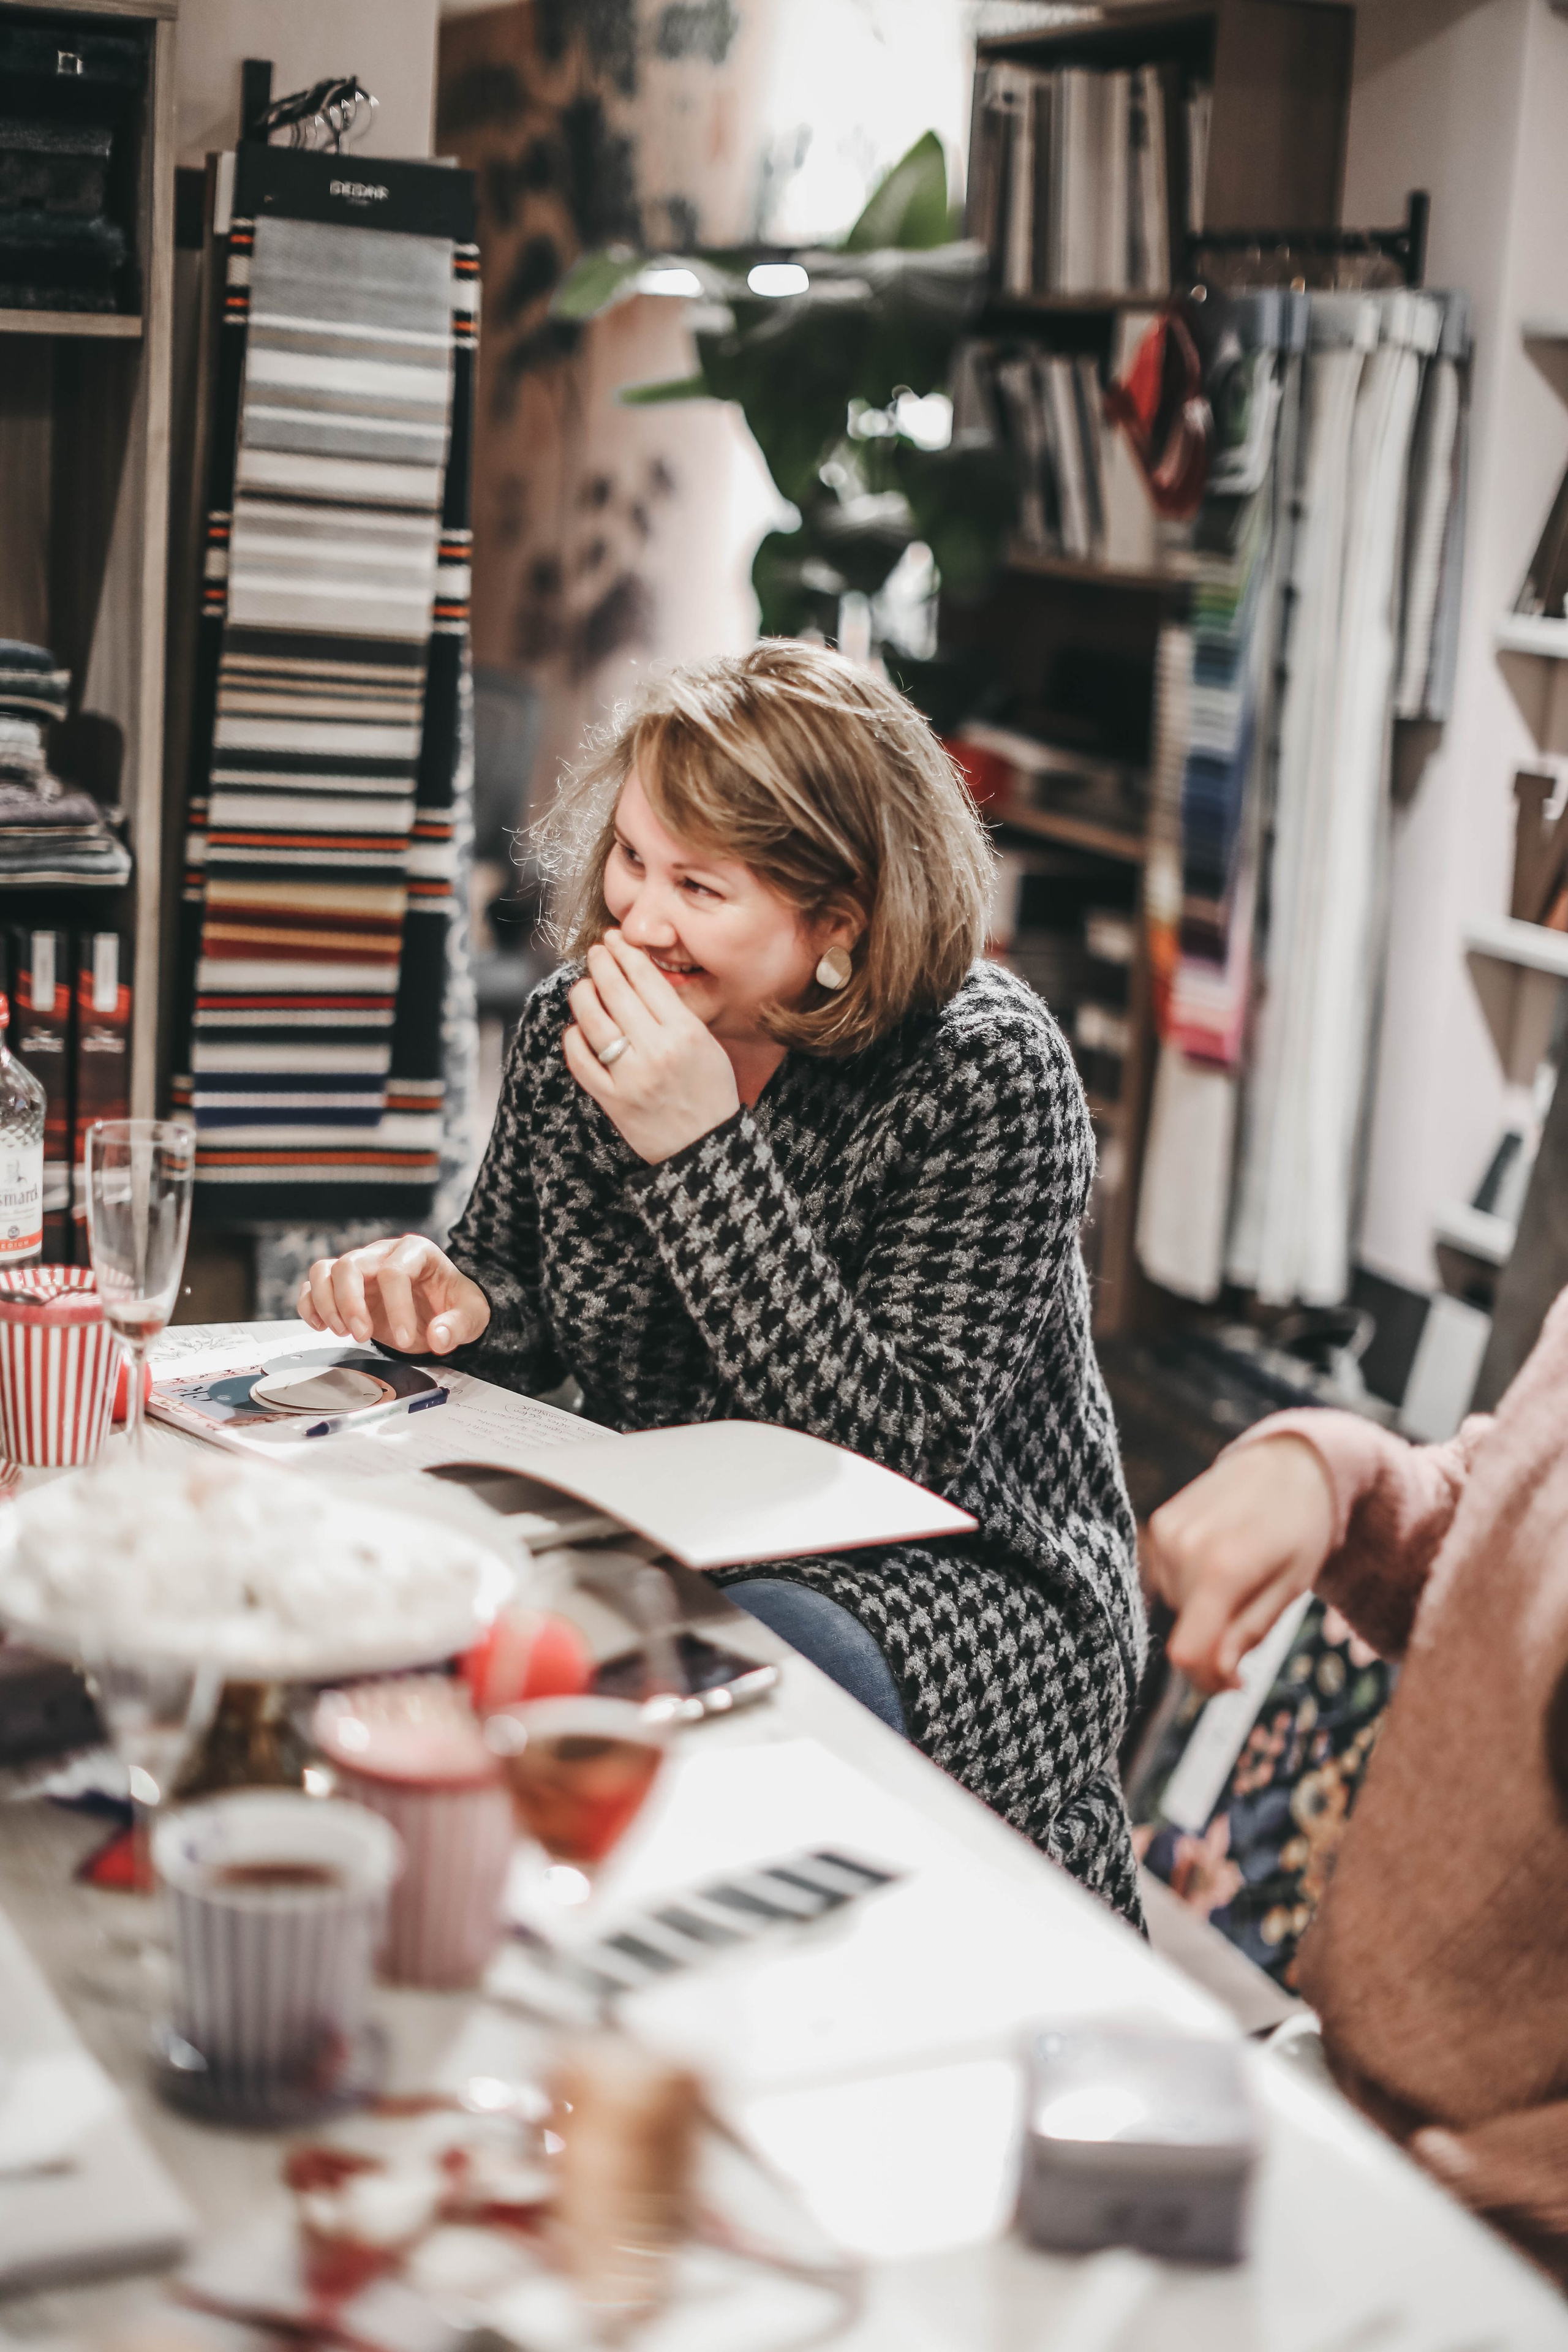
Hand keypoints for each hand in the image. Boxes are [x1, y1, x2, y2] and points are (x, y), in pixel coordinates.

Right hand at [298, 1235, 490, 1355]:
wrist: (441, 1307)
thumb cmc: (454, 1305)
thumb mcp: (472, 1315)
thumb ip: (458, 1325)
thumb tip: (439, 1337)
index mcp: (417, 1252)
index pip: (395, 1272)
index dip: (397, 1309)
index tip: (405, 1340)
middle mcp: (383, 1253)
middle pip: (351, 1265)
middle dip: (351, 1304)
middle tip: (362, 1336)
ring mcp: (361, 1266)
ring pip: (325, 1270)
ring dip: (326, 1304)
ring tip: (342, 1333)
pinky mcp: (343, 1284)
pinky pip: (314, 1284)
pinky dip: (310, 1305)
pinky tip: (321, 1326)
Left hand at [563, 931, 740, 1163]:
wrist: (705, 1148)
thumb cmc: (710, 1093)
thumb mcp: (708, 1045)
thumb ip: (676, 1013)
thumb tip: (638, 976)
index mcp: (686, 1033)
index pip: (646, 978)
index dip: (625, 952)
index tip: (614, 939)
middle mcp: (657, 1051)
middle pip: (616, 992)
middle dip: (601, 963)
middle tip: (595, 952)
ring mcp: (631, 1077)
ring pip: (592, 1021)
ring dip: (582, 995)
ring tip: (583, 986)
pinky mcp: (611, 1100)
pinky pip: (580, 1060)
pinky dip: (574, 1038)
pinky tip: (578, 1029)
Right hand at [1145, 1435, 1336, 1695]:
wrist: (1291, 1462)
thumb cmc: (1302, 1529)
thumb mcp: (1290, 1587)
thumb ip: (1248, 1634)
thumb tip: (1217, 1677)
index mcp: (1223, 1569)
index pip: (1187, 1654)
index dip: (1207, 1681)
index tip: (1235, 1681)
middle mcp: (1183, 1549)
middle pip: (1186, 1630)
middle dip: (1217, 1634)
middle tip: (1257, 1607)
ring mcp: (1165, 1532)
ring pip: (1176, 1604)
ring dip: (1206, 1606)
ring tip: (1243, 1572)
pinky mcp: (1158, 1522)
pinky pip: (1167, 1577)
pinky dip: (1193, 1581)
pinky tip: (1222, 1555)